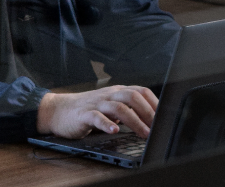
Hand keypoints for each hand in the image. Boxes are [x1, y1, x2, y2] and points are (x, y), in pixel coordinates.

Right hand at [36, 85, 157, 138]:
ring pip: (118, 107)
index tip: (164, 117)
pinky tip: (114, 131)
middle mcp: (109, 95)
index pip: (141, 91)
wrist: (59, 110)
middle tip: (156, 127)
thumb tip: (151, 120)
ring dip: (134, 121)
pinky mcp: (84, 114)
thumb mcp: (111, 106)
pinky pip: (96, 117)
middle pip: (132, 97)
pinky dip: (107, 124)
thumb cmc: (89, 109)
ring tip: (143, 133)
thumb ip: (128, 109)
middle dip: (147, 112)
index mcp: (118, 91)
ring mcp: (97, 103)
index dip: (155, 103)